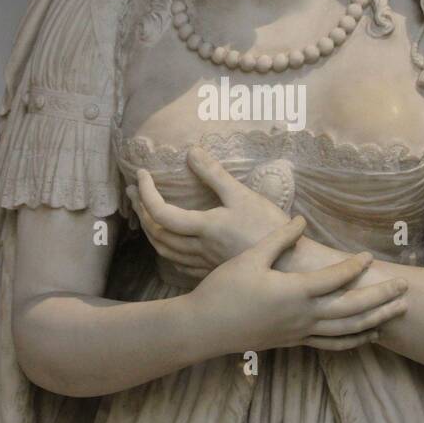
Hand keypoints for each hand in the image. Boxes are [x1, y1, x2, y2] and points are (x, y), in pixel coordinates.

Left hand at [128, 145, 288, 277]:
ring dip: (149, 231)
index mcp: (204, 227)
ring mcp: (204, 262)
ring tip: (143, 215)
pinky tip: (170, 244)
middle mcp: (199, 248)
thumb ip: (215, 174)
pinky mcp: (213, 271)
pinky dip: (167, 250)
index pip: (161, 212)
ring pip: (165, 250)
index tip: (142, 174)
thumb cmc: (269, 229)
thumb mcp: (244, 196)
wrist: (290, 268)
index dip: (146, 193)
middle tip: (133, 191)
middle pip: (157, 233)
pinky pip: (179, 264)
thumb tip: (191, 152)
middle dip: (140, 210)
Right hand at [190, 216, 408, 353]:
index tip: (371, 255)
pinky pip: (331, 344)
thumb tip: (301, 219)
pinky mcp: (294, 342)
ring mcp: (300, 333)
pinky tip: (368, 335)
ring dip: (375, 320)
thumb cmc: (224, 289)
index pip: (335, 279)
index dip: (355, 267)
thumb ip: (279, 239)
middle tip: (405, 287)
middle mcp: (302, 316)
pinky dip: (353, 340)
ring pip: (347, 330)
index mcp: (293, 293)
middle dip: (381, 297)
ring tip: (398, 311)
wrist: (204, 328)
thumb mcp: (250, 258)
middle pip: (352, 309)